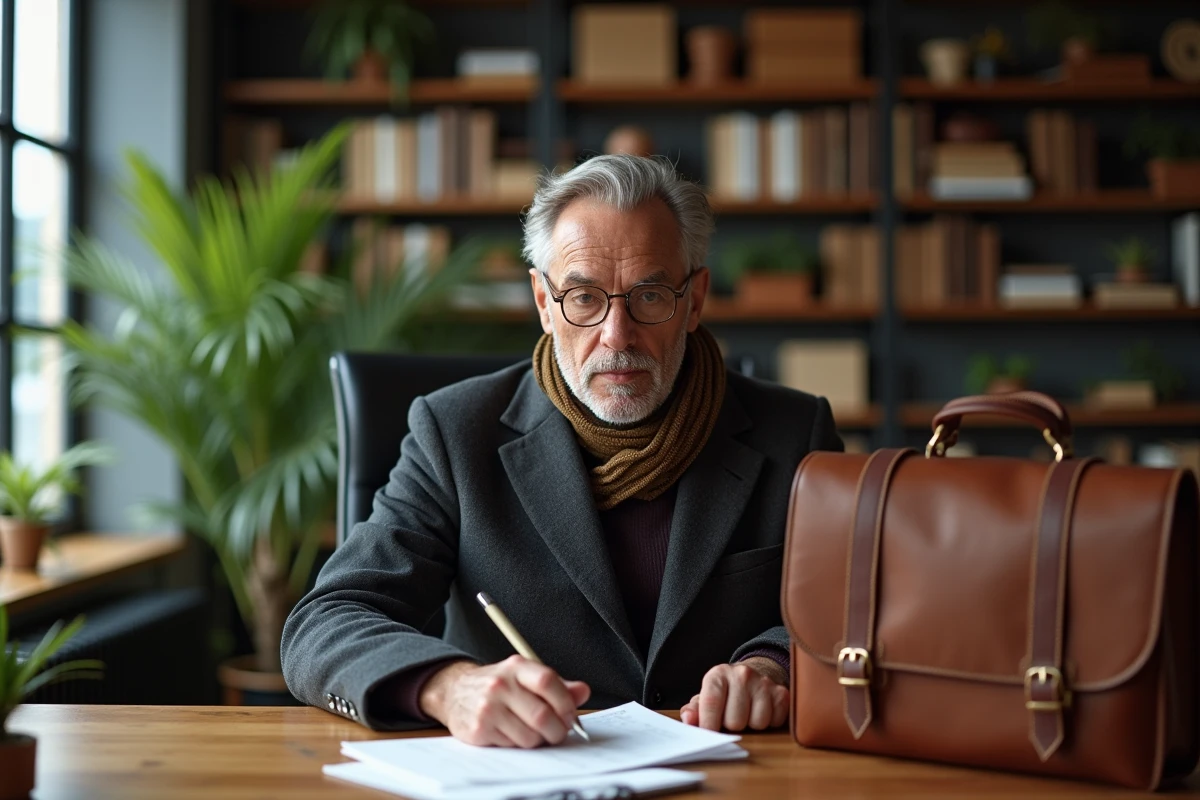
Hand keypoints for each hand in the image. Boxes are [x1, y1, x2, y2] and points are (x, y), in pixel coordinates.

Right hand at [418, 656, 590, 747]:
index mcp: (516, 667)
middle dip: (557, 730)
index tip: (571, 715)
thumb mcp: (525, 676)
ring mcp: (488, 707)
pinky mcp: (479, 729)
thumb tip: (583, 692)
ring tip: (533, 732)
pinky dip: (519, 744)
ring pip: (529, 736)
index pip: (547, 681)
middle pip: (541, 715)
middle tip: (559, 733)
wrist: (454, 691)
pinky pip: (512, 746)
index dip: (566, 702)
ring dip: (538, 740)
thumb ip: (557, 685)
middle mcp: (500, 685)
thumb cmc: (497, 685)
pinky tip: (513, 733)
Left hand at [679, 658, 788, 731]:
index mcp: (718, 674)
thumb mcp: (706, 697)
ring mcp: (764, 682)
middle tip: (732, 715)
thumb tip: (689, 720)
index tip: (708, 733)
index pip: (711, 704)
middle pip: (735, 721)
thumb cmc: (725, 692)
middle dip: (732, 725)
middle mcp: (742, 674)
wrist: (753, 675)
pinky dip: (768, 722)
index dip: (708, 724)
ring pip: (757, 723)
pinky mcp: (782, 692)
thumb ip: (694, 710)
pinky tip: (761, 711)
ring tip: (747, 713)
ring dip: (751, 725)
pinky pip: (774, 722)